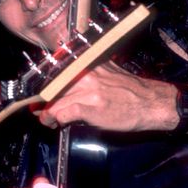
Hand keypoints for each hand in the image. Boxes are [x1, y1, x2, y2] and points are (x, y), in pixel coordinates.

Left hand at [37, 62, 175, 131]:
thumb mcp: (109, 72)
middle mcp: (85, 74)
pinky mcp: (89, 107)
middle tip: (37, 109)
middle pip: (52, 87)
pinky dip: (56, 120)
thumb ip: (89, 73)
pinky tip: (57, 123)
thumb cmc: (131, 91)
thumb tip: (69, 81)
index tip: (39, 93)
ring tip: (48, 120)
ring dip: (47, 114)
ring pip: (54, 102)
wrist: (150, 103)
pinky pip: (62, 113)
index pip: (57, 70)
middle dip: (42, 101)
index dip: (45, 83)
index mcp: (89, 64)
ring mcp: (87, 90)